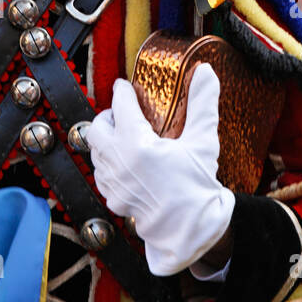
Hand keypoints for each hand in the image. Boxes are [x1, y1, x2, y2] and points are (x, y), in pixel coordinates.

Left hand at [86, 62, 234, 276]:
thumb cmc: (197, 187)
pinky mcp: (113, 199)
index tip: (125, 86)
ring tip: (123, 135)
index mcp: (136, 143)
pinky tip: (122, 162)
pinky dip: (107, 162)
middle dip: (108, 116)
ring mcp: (112, 182)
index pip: (121, 106)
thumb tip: (206, 72)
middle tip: (123, 112)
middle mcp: (118, 161)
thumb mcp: (203, 141)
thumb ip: (203, 103)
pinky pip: (101, 173)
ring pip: (96, 151)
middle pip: (97, 128)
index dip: (122, 92)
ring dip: (106, 139)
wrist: (191, 229)